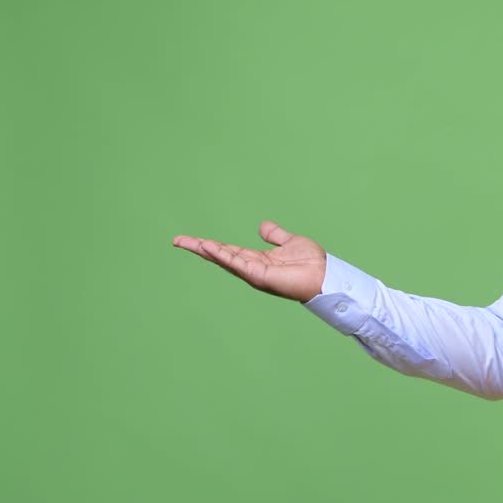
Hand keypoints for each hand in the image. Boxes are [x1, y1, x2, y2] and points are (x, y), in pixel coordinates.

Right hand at [173, 220, 326, 302]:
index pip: (227, 250)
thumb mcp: (289, 242)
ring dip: (206, 250)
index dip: (209, 245)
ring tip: (187, 242)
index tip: (190, 239)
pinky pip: (237, 264)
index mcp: (256, 259)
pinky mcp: (260, 277)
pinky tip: (209, 247)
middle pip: (220, 255)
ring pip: (225, 259)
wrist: (325, 274)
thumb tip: (262, 226)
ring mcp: (254, 273)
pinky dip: (223, 256)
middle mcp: (252, 267)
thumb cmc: (311, 262)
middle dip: (199, 248)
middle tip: (176, 240)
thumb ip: (274, 235)